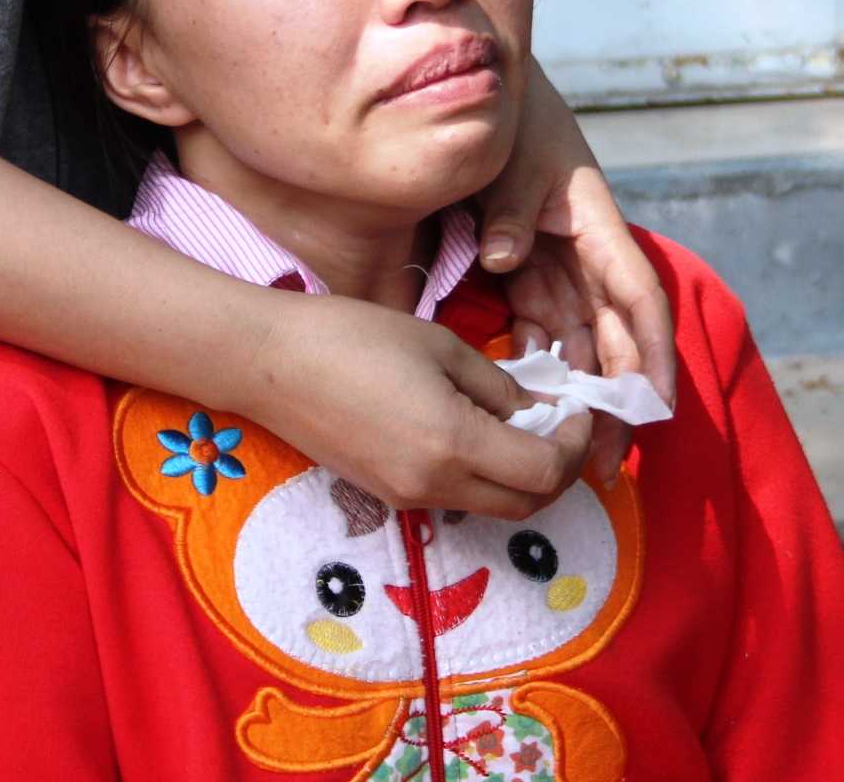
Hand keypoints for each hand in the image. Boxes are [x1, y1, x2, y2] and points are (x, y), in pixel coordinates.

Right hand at [241, 292, 592, 518]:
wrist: (267, 364)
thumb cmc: (352, 337)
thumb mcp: (439, 345)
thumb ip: (497, 384)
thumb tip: (535, 411)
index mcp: (452, 443)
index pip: (543, 470)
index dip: (573, 442)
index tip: (575, 407)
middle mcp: (434, 485)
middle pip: (526, 505)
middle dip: (558, 471)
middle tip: (562, 425)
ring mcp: (407, 497)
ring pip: (493, 507)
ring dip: (522, 477)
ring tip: (523, 425)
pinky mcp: (387, 496)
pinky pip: (456, 499)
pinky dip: (484, 476)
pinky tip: (478, 433)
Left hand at [478, 60, 675, 482]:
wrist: (485, 96)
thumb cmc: (514, 123)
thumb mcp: (515, 162)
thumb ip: (511, 211)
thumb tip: (505, 260)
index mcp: (599, 229)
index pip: (639, 300)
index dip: (654, 354)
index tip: (657, 405)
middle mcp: (588, 259)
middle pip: (616, 339)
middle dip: (618, 402)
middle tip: (604, 464)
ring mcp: (560, 270)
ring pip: (582, 345)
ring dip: (581, 398)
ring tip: (569, 455)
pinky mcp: (528, 275)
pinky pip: (541, 331)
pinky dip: (540, 369)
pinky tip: (531, 413)